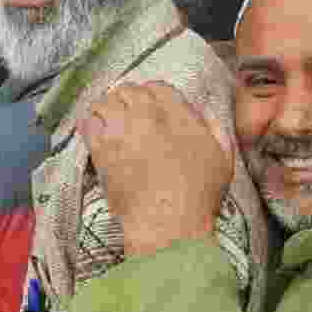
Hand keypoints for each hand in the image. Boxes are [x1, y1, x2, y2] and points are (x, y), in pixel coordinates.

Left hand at [79, 82, 232, 257]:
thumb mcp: (223, 160)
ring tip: (110, 124)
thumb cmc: (199, 196)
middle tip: (129, 118)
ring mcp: (122, 130)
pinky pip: (88, 123)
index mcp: (178, 114)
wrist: (168, 223)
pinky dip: (91, 124)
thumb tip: (205, 117)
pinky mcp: (101, 149)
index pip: (157, 87)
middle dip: (128, 101)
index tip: (151, 110)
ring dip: (107, 110)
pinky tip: (96, 134)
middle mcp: (148, 115)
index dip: (152, 96)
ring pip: (105, 102)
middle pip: (129, 91)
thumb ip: (216, 131)